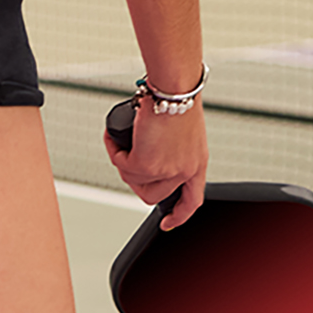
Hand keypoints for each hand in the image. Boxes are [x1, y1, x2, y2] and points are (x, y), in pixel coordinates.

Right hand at [106, 97, 207, 229]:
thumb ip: (175, 146)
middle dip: (136, 182)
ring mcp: (166, 170)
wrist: (174, 89)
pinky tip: (114, 138)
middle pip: (154, 196)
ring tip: (121, 143)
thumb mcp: (185, 129)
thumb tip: (154, 150)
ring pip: (134, 182)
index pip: (192, 201)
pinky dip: (114, 151)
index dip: (179, 216)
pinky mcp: (147, 163)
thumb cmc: (179, 98)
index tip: (168, 223)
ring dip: (123, 164)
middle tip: (128, 164)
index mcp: (198, 163)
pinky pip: (122, 165)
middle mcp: (184, 171)